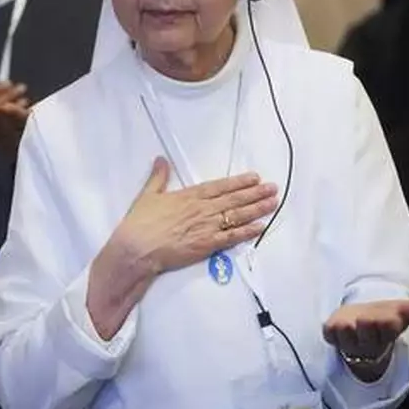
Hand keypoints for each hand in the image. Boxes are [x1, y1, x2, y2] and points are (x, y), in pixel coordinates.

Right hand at [86, 158, 278, 339]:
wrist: (136, 248)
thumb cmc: (139, 223)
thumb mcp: (147, 194)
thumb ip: (158, 177)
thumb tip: (160, 159)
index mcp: (189, 196)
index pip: (220, 187)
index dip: (239, 182)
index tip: (254, 178)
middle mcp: (201, 209)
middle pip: (234, 199)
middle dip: (255, 193)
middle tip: (273, 188)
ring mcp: (206, 227)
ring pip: (237, 216)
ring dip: (257, 209)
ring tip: (273, 203)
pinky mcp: (206, 245)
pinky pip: (231, 237)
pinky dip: (247, 232)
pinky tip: (260, 227)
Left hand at [323, 297, 408, 378]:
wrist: (358, 330)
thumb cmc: (380, 317)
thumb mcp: (398, 312)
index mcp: (386, 334)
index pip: (389, 325)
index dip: (387, 319)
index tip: (389, 316)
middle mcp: (368, 343)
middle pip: (367, 325)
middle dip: (367, 319)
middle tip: (367, 318)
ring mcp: (349, 343)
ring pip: (346, 330)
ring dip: (348, 322)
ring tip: (352, 321)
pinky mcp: (333, 338)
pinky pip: (329, 333)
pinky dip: (331, 327)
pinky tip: (338, 325)